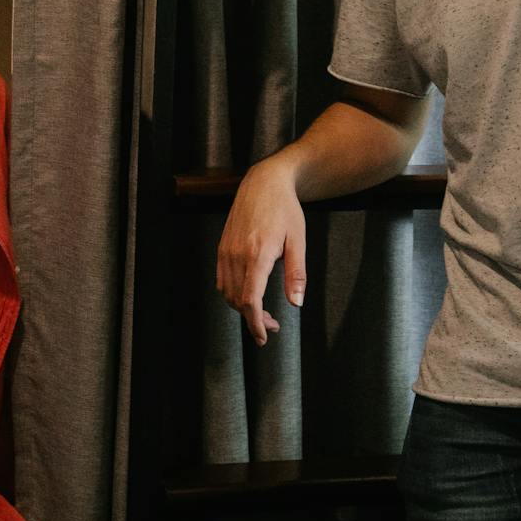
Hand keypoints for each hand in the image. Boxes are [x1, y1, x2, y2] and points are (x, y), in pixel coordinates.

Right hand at [215, 155, 307, 345]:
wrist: (264, 182)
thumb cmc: (285, 209)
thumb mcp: (298, 240)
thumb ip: (296, 274)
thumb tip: (295, 303)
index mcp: (257, 254)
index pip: (250, 299)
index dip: (255, 323)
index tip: (263, 337)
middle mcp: (237, 254)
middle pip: (237, 300)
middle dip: (253, 319)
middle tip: (272, 326)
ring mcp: (226, 251)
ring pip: (227, 292)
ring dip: (242, 307)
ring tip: (262, 312)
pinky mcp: (222, 247)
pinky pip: (222, 279)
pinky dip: (233, 293)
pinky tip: (247, 293)